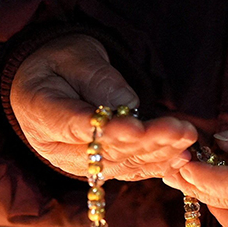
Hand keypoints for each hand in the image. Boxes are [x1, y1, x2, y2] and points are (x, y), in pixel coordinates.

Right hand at [9, 34, 196, 180]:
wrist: (48, 84)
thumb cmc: (59, 63)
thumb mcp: (73, 56)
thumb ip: (97, 78)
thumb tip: (127, 103)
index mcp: (41, 114)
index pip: (76, 127)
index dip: (109, 131)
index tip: (137, 127)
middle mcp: (58, 149)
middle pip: (106, 151)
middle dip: (147, 141)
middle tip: (179, 129)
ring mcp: (81, 164)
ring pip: (123, 164)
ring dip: (159, 153)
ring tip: (186, 137)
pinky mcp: (101, 169)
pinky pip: (131, 170)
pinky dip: (158, 164)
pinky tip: (181, 157)